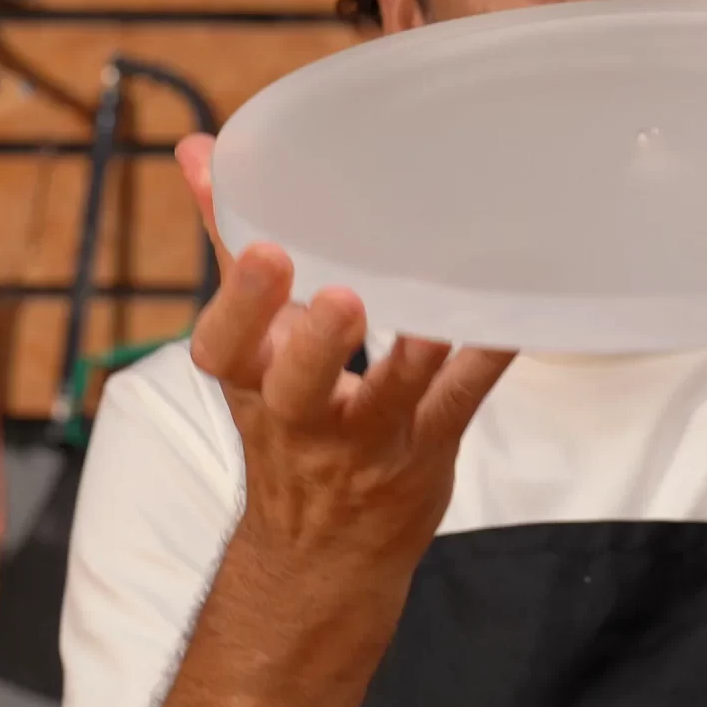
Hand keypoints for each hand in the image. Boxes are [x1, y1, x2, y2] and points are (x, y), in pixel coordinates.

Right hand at [176, 135, 517, 572]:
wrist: (321, 556)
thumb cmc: (288, 423)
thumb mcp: (248, 347)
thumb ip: (229, 243)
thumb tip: (198, 150)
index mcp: (250, 382)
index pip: (226, 347)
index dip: (241, 304)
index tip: (263, 250)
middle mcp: (302, 418)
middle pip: (298, 386)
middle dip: (315, 344)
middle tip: (342, 297)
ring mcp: (367, 441)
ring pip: (388, 401)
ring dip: (413, 359)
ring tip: (432, 322)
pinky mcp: (427, 450)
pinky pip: (457, 405)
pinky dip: (482, 363)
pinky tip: (508, 322)